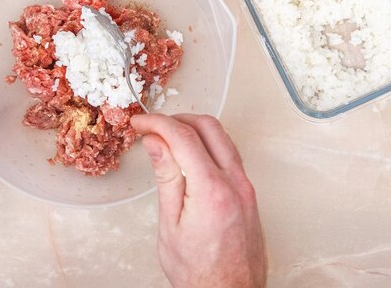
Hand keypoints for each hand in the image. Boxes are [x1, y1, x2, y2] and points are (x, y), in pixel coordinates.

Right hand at [131, 114, 266, 287]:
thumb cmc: (200, 272)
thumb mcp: (171, 224)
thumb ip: (166, 177)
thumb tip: (156, 143)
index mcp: (212, 190)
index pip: (183, 137)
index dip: (157, 123)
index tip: (140, 122)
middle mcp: (236, 183)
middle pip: (209, 127)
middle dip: (177, 118)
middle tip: (153, 126)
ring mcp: (246, 188)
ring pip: (223, 138)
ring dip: (195, 129)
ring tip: (168, 138)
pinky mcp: (249, 194)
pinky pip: (230, 155)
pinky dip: (208, 145)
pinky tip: (191, 154)